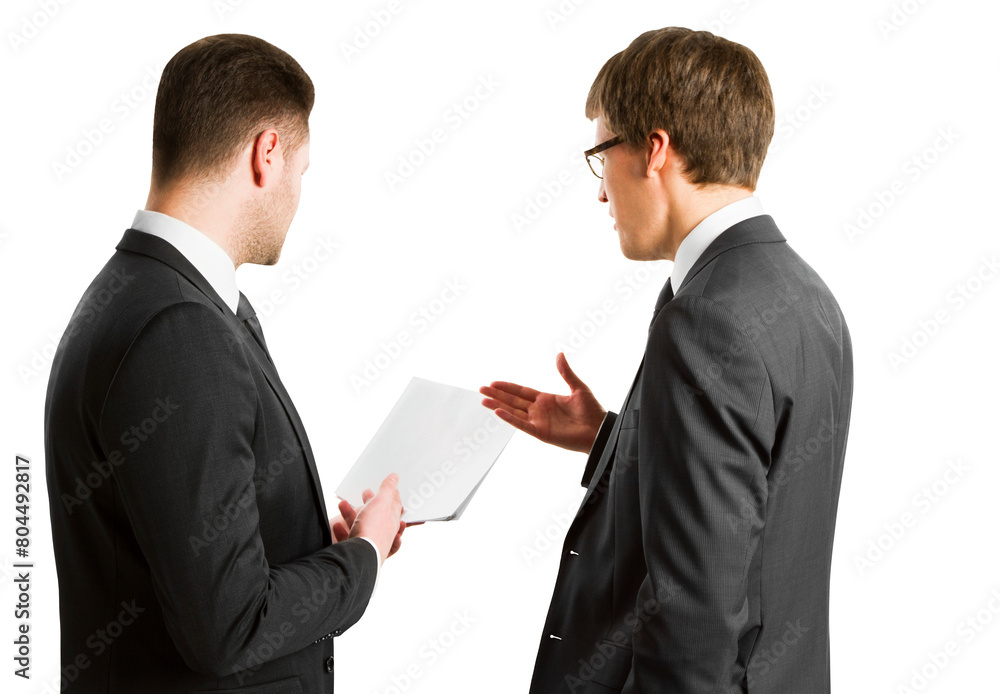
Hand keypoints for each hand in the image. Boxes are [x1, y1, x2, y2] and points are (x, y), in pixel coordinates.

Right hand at [346, 474, 404, 563]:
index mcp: (392, 521)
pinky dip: (343, 530)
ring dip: (351, 514)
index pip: (395, 505)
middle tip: (365, 493)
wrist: (358, 557)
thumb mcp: (381, 503)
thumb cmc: (372, 530)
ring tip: (342, 504)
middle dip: (370, 504)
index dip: (391, 494)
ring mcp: (369, 543)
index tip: (388, 486)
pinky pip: (349, 538)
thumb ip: (387, 490)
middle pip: (376, 515)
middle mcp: (383, 533)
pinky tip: (338, 525)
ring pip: (360, 525)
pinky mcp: (356, 550)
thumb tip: (395, 477)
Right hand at [480, 352, 605, 452]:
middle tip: (481, 389)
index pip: (521, 392)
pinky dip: (510, 419)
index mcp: (546, 399)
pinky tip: (498, 412)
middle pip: (513, 401)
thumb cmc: (592, 410)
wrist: (599, 430)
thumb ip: (565, 372)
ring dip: (498, 406)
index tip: (493, 382)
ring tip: (484, 400)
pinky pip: (522, 425)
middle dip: (497, 395)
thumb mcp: (578, 387)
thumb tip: (560, 354)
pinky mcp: (541, 432)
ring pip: (514, 412)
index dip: (508, 387)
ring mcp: (539, 422)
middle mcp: (539, 410)